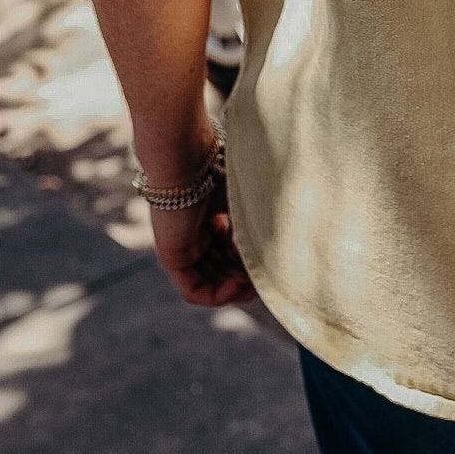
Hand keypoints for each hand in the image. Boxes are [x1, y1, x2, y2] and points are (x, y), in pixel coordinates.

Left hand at [149, 171, 258, 306]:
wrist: (187, 158)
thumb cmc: (217, 171)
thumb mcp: (244, 204)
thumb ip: (256, 228)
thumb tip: (282, 251)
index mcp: (211, 218)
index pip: (232, 252)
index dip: (251, 261)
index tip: (271, 264)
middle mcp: (195, 235)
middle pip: (222, 270)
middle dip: (245, 280)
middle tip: (265, 283)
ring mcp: (183, 248)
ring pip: (211, 283)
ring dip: (234, 290)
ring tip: (254, 287)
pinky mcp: (172, 258)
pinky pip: (195, 289)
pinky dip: (218, 295)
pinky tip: (239, 286)